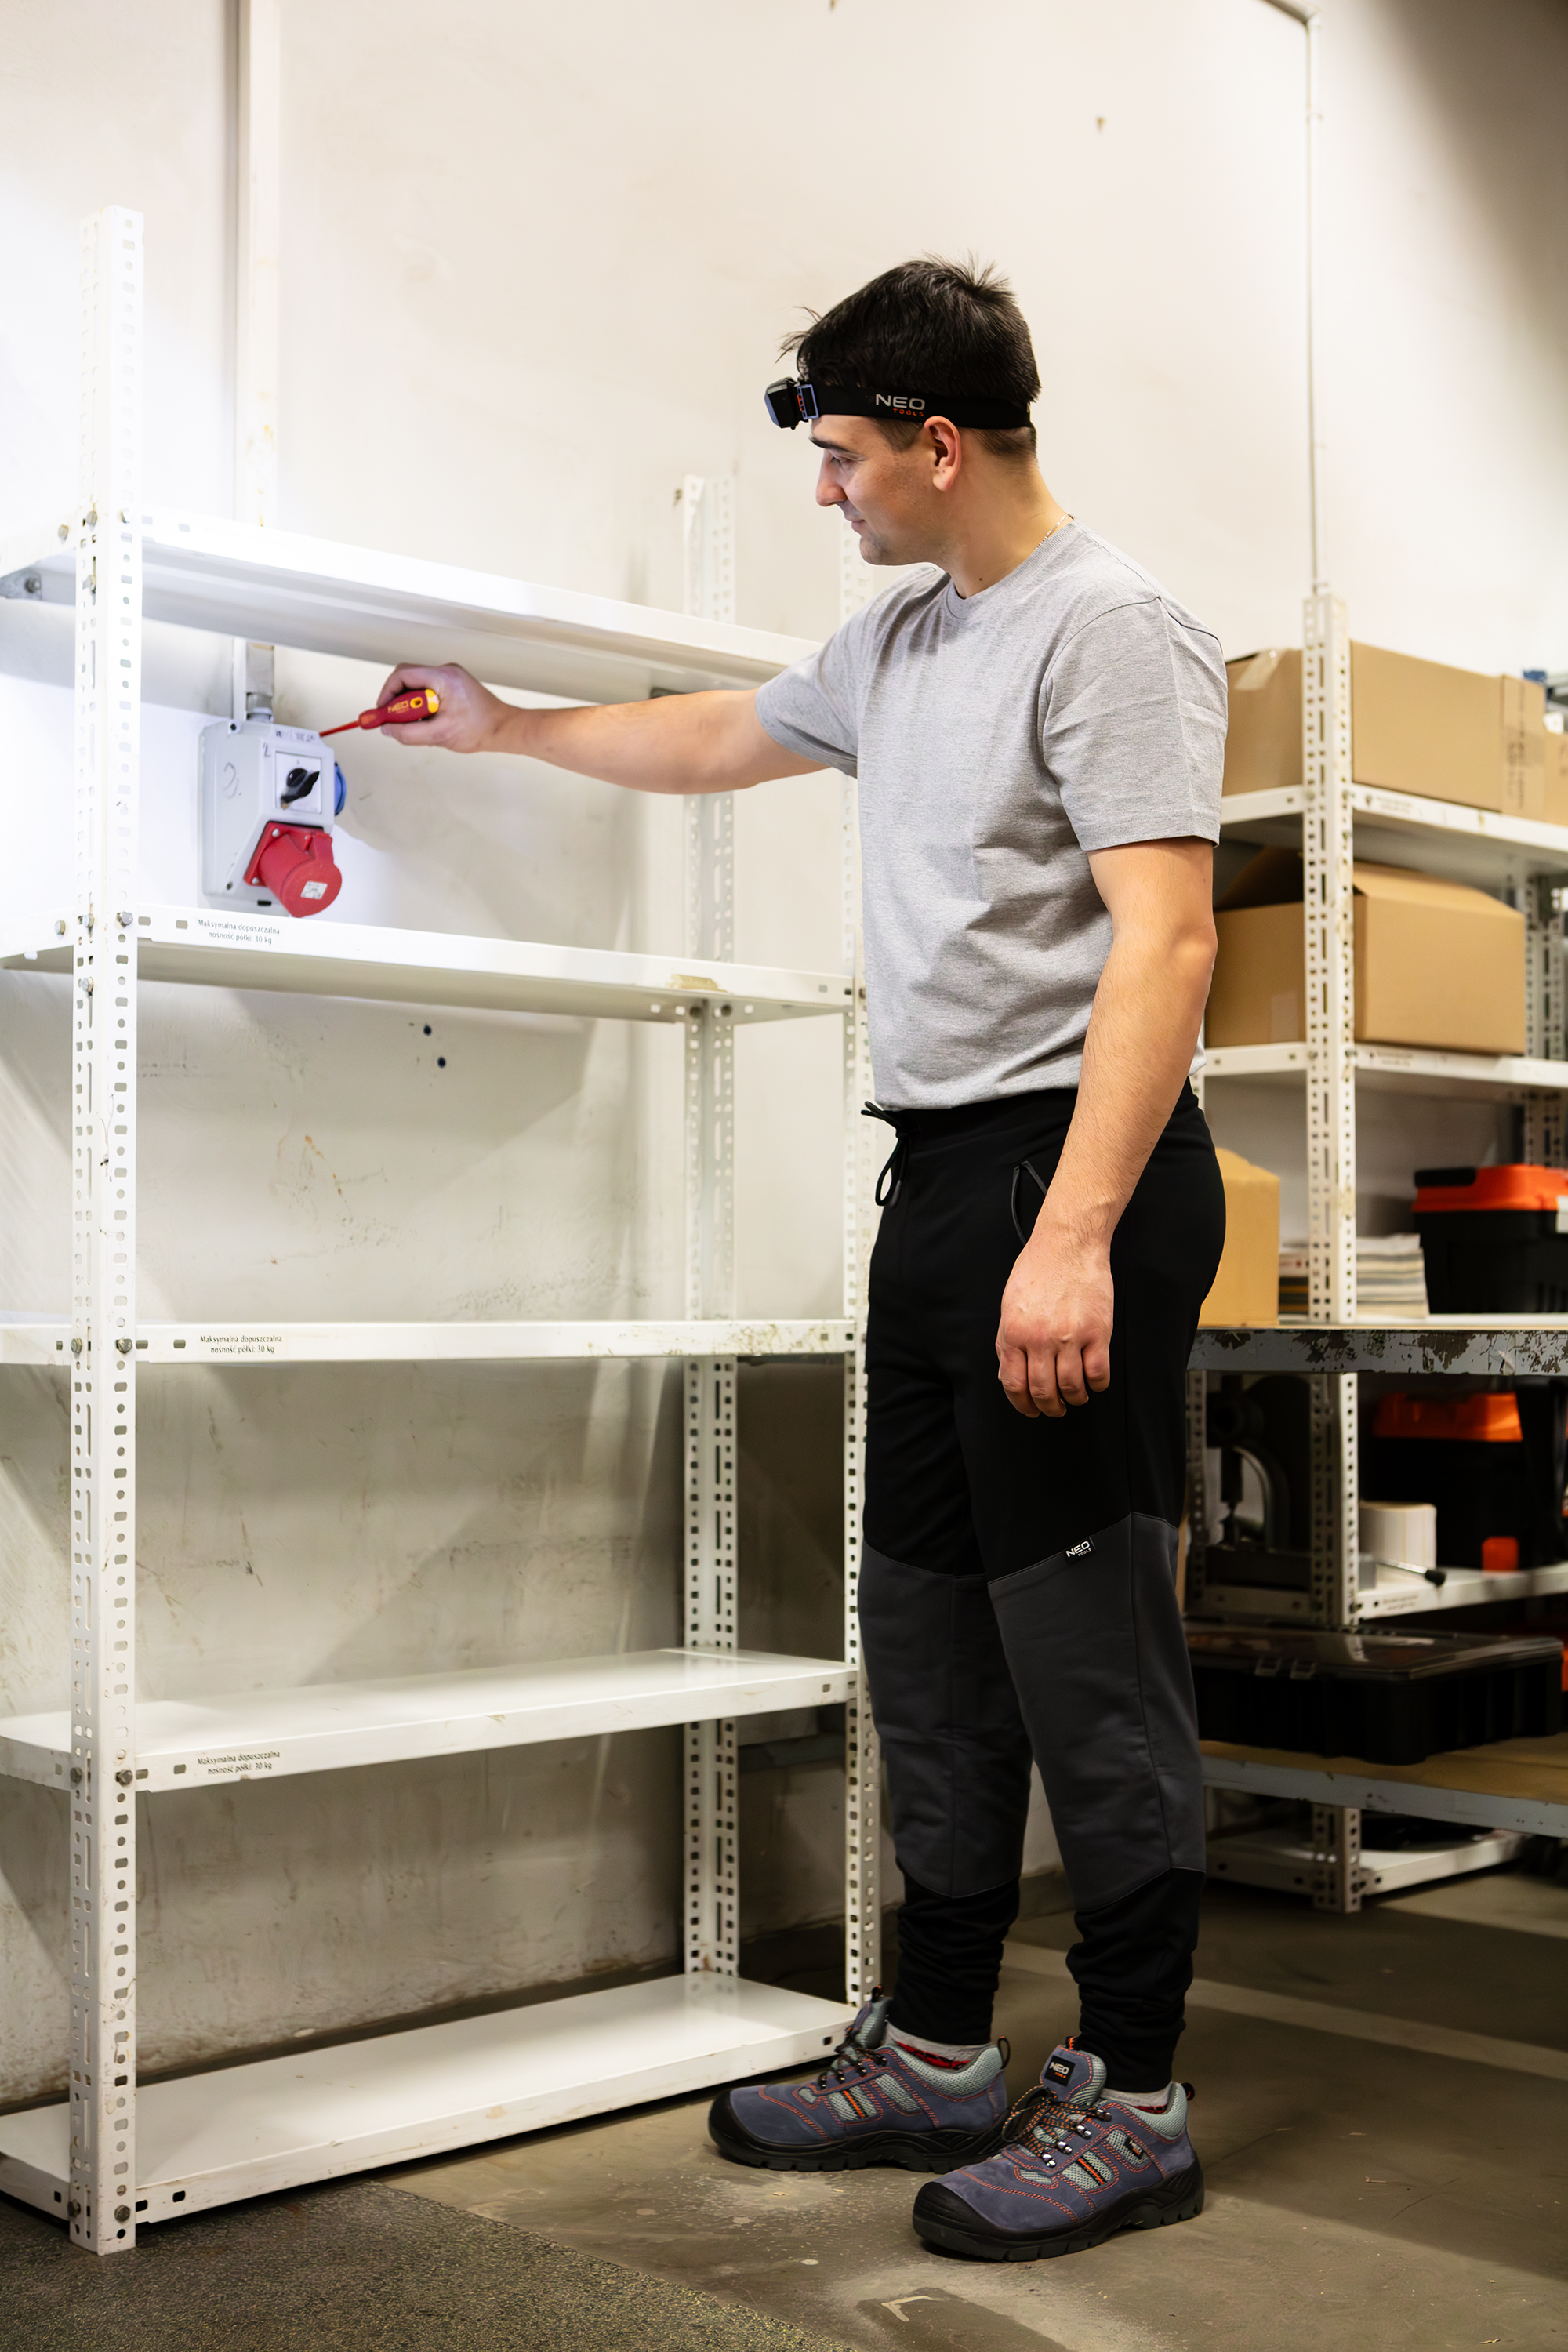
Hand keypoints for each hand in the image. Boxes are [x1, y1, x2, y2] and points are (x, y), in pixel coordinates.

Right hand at [372, 661, 512, 753]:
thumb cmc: (480, 729)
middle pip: (408, 679)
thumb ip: (409, 733)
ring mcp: (450, 677)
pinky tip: (431, 724)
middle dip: (398, 702)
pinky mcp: (453, 685)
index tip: (382, 711)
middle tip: (394, 722)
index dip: (387, 693)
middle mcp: (446, 671)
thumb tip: (387, 729)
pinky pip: (428, 692)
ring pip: (417, 687)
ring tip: (419, 726)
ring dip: (412, 707)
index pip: (402, 675)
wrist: (505, 729)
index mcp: (443, 677)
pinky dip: (423, 707)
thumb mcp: (439, 735)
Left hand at [995, 1216, 1113, 1418]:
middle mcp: (1039, 1339)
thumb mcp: (1009, 1305)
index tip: (1030, 1410)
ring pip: (1071, 1387)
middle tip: (1055, 1408)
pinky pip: (1098, 1373)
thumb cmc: (1037, 1269)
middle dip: (1049, 1407)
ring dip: (1074, 1399)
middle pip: (1043, 1391)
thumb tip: (1010, 1372)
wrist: (1067, 1243)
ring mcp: (1070, 1337)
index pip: (1014, 1384)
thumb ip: (1008, 1340)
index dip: (1022, 1404)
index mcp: (1014, 1333)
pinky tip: (1095, 1382)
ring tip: (1076, 1396)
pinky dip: (1097, 1385)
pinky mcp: (1097, 1332)